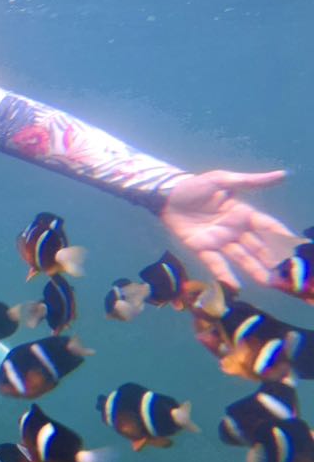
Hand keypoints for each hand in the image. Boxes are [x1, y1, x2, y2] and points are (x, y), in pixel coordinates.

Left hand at [161, 169, 298, 288]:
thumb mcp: (223, 180)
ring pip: (241, 257)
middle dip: (272, 259)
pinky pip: (215, 263)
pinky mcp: (201, 247)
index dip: (281, 236)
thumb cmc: (194, 185)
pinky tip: (235, 286)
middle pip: (257, 246)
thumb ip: (251, 181)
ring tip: (269, 282)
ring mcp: (218, 240)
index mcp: (242, 213)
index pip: (267, 226)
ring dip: (255, 270)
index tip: (296, 248)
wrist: (165, 195)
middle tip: (286, 273)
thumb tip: (283, 175)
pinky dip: (224, 274)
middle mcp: (234, 229)